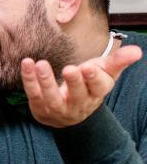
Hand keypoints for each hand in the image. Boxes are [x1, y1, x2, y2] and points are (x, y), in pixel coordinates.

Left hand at [21, 44, 141, 127]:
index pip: (99, 86)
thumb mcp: (105, 73)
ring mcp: (59, 108)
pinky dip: (29, 80)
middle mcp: (79, 103)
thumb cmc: (88, 85)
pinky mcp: (40, 107)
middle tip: (70, 69)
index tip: (89, 68)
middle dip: (74, 82)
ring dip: (46, 81)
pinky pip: (33, 94)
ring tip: (41, 64)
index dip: (94, 78)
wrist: (69, 112)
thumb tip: (137, 51)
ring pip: (53, 98)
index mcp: (97, 92)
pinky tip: (27, 64)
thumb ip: (118, 61)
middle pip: (78, 94)